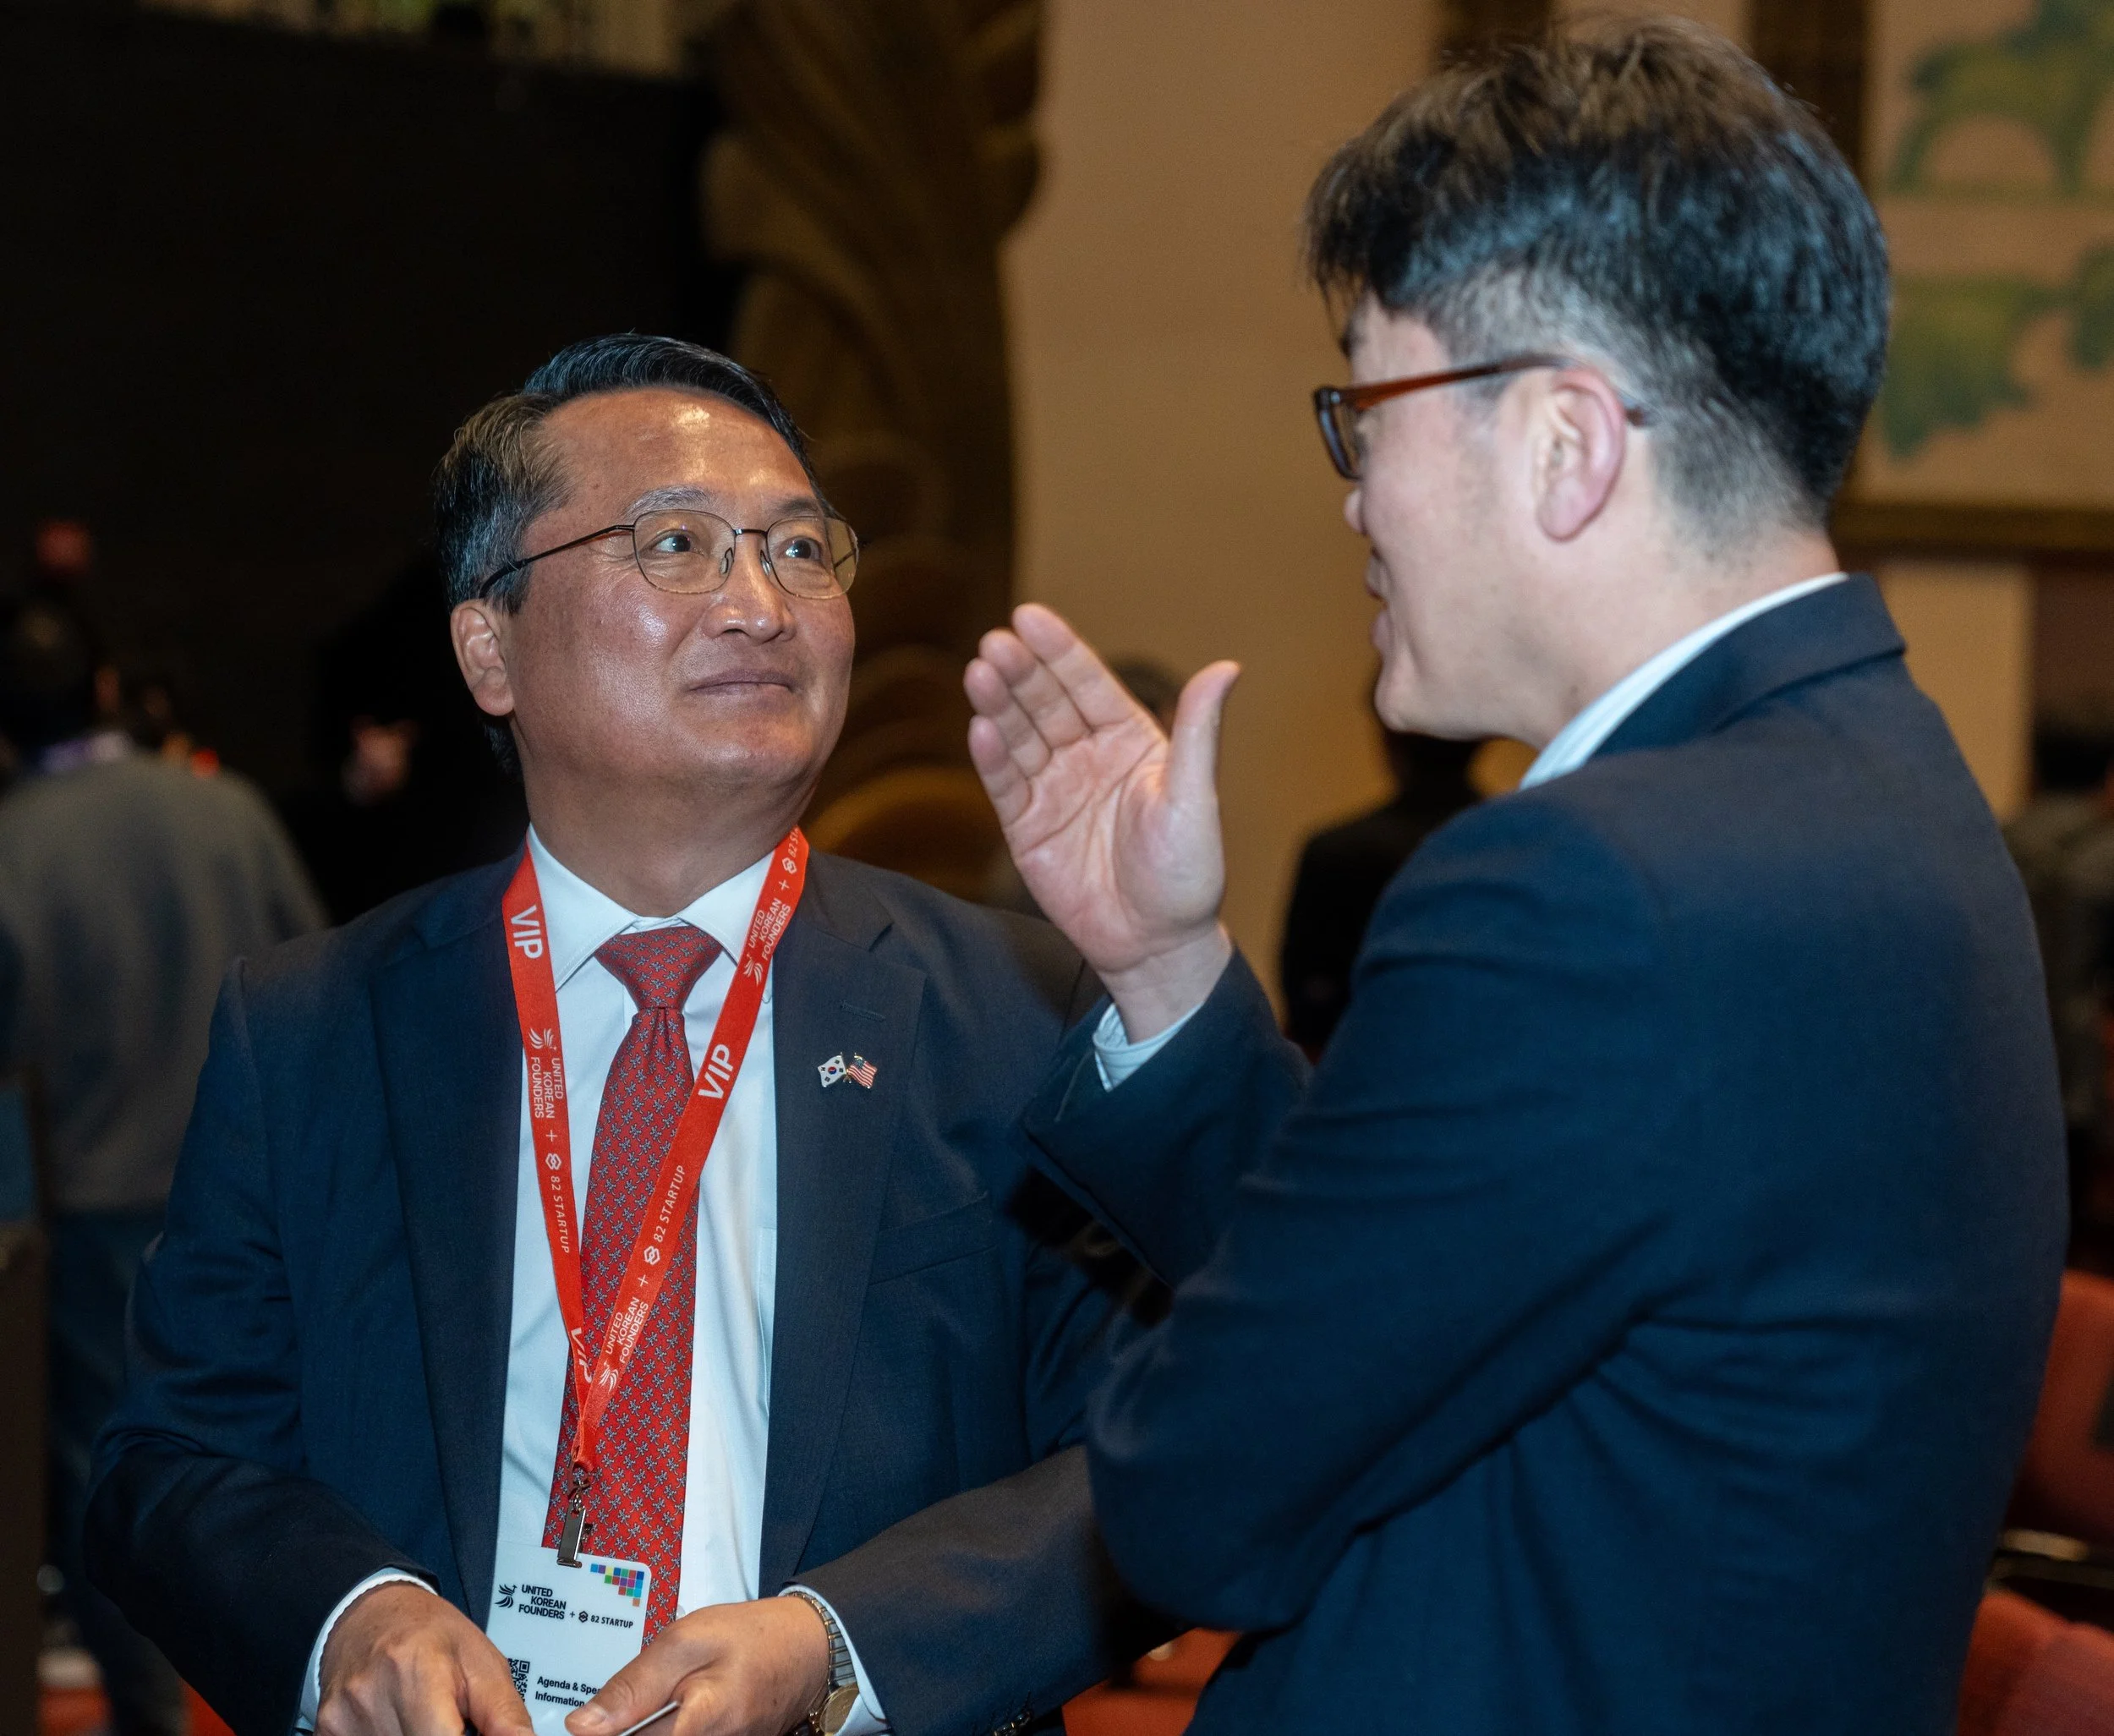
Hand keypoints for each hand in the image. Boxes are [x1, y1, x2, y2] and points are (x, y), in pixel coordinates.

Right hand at [318, 1581, 532, 1735]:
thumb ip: (504, 1714)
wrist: (370, 1615)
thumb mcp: (482, 1663)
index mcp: (416, 1672)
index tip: (472, 1732)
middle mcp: (371, 1697)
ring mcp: (342, 1719)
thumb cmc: (431, 1635)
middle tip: (453, 1720)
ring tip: (428, 1720)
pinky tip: (401, 1724)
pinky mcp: (326, 1732)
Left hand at [567, 1597, 828, 1735]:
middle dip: (628, 1726)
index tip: (590, 1721)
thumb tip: (582, 1724)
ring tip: (657, 1702)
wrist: (809, 1648)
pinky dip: (670, 1729)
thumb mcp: (687, 1641)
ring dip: (649, 1727)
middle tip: (636, 1699)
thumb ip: (632, 1685)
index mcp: (700, 1727)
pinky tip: (672, 1713)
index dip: (606, 1730)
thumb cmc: (754, 1637)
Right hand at [965, 604, 1238, 1036]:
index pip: (1088, 684)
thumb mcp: (1194, 799)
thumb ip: (1199, 734)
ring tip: (978, 674)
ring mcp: (1054, 789)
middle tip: (994, 644)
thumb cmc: (1187, 874)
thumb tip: (1227, 668)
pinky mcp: (1027, 827)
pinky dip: (991, 757)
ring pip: (1019, 737)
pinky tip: (978, 727)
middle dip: (1020, 672)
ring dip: (998, 705)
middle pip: (1046, 703)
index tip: (1028, 617)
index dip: (1059, 651)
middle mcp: (1087, 756)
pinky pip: (1005, 785)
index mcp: (1130, 739)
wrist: (1156, 945)